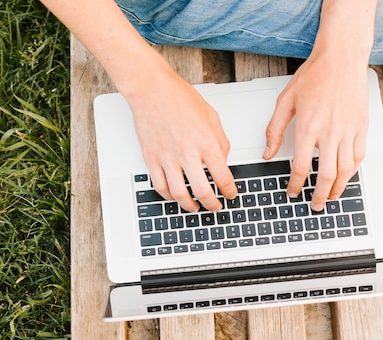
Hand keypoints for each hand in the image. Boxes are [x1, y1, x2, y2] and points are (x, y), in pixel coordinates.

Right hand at [126, 70, 237, 211]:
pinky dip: (169, 196)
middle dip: (212, 205)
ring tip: (195, 207)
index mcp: (205, 142)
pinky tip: (175, 196)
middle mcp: (186, 152)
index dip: (230, 191)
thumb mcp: (211, 117)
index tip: (231, 194)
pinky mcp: (151, 158)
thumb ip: (220, 142)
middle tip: (216, 207)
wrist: (151, 89)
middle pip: (202, 191)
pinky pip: (160, 186)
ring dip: (190, 206)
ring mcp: (167, 157)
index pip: (222, 176)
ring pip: (179, 194)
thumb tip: (223, 161)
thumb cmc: (179, 98)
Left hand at [263, 53, 368, 211]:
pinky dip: (353, 170)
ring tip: (331, 197)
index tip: (292, 192)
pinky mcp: (361, 126)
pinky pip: (359, 155)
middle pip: (326, 174)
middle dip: (319, 194)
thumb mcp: (285, 102)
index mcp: (308, 127)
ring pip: (346, 169)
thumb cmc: (314, 76)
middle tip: (314, 205)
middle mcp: (330, 131)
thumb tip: (267, 153)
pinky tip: (346, 176)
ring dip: (338, 187)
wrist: (341, 57)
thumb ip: (274, 130)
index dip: (296, 184)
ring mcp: (349, 130)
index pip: (302, 166)